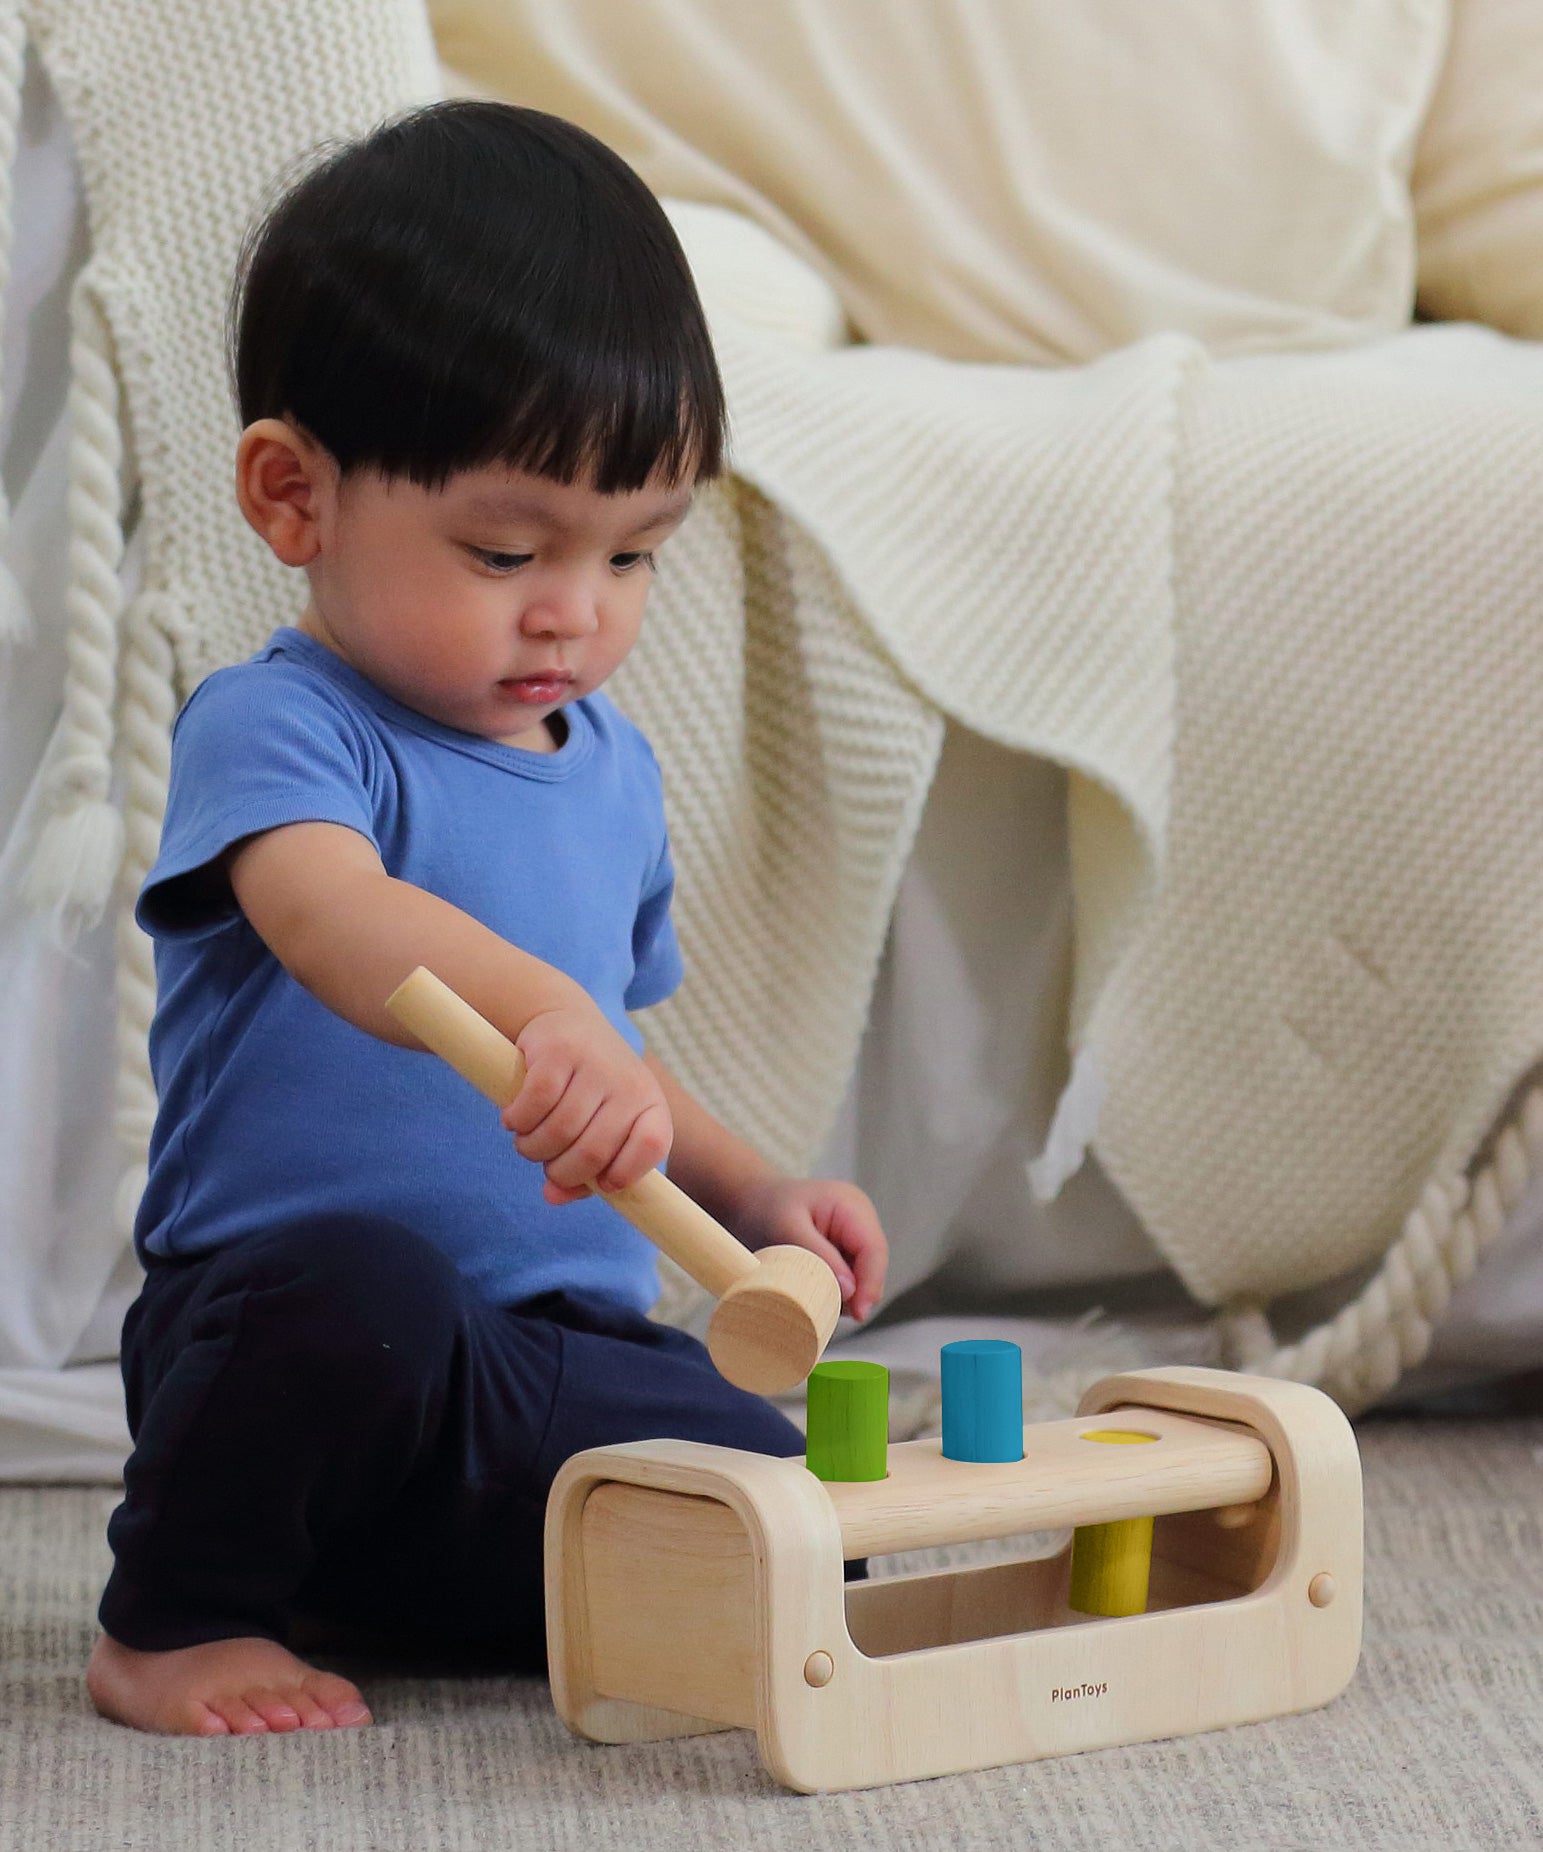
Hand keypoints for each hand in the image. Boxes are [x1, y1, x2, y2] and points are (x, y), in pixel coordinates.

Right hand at [502, 1005, 672, 1205]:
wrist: (568, 1021)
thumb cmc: (588, 1089)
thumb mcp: (600, 1125)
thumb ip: (585, 1170)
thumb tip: (552, 1196)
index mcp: (650, 1104)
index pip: (652, 1146)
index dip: (623, 1173)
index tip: (600, 1182)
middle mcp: (628, 1083)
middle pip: (592, 1152)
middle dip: (561, 1171)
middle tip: (546, 1163)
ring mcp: (595, 1064)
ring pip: (559, 1131)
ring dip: (533, 1148)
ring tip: (527, 1142)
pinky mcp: (559, 1051)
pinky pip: (535, 1103)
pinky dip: (518, 1121)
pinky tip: (513, 1120)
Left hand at [734, 1177, 888, 1323]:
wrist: (749, 1203)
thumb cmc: (765, 1209)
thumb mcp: (786, 1228)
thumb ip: (818, 1256)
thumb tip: (850, 1290)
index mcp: (851, 1206)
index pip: (874, 1250)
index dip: (870, 1284)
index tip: (858, 1314)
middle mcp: (859, 1220)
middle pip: (872, 1266)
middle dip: (856, 1293)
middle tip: (825, 1309)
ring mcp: (853, 1236)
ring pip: (862, 1277)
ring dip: (843, 1294)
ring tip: (809, 1293)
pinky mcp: (843, 1251)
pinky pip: (849, 1279)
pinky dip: (834, 1291)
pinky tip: (810, 1289)